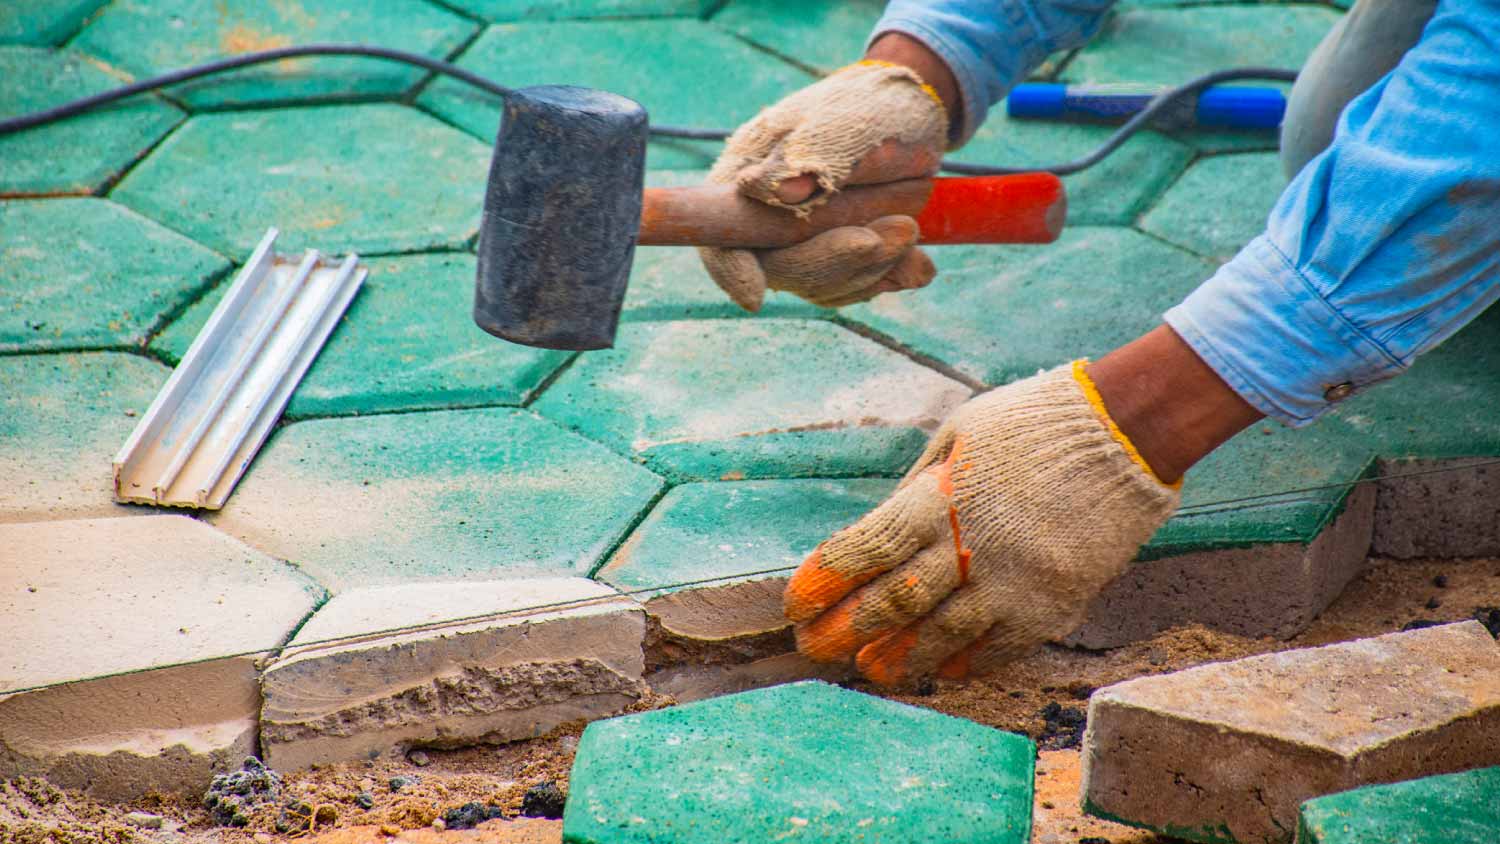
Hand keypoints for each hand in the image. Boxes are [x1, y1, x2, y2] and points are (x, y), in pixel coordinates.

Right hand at [700, 53, 951, 310]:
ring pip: (824, 285)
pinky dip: (890, 275)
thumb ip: (807, 156)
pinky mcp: (841, 258)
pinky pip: (858, 286)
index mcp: (744, 182)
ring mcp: (803, 244)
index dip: (730, 270)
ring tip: (908, 227)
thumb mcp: (841, 122)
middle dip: (837, 259)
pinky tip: (917, 261)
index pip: (719, 239)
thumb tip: (771, 191)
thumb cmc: (867, 106)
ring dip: (874, 265)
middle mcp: (766, 222)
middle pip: (781, 270)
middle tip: (897, 230)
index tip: (755, 296)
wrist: (910, 112)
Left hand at [782, 361, 1181, 683]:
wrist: (1126, 433)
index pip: (872, 544)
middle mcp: (974, 544)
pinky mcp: (1053, 603)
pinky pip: (999, 646)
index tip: (796, 600)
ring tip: (869, 669)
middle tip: (814, 647)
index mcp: (945, 494)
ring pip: (942, 634)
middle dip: (848, 626)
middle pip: (897, 598)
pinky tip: (941, 670)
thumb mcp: (961, 433)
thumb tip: (880, 531)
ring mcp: (1015, 580)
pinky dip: (966, 661)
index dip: (830, 576)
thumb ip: (919, 485)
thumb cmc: (1034, 423)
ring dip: (899, 656)